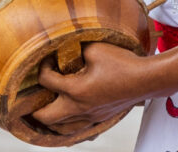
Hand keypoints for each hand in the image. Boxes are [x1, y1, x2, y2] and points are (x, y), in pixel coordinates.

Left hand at [32, 41, 148, 136]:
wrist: (147, 80)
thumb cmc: (124, 64)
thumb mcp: (95, 49)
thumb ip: (77, 49)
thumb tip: (67, 48)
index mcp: (76, 90)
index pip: (46, 81)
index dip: (42, 68)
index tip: (48, 61)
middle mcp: (80, 107)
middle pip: (46, 117)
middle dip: (34, 108)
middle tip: (29, 100)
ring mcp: (90, 116)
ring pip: (62, 129)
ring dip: (50, 121)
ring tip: (44, 111)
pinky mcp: (100, 118)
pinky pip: (79, 130)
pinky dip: (68, 126)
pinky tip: (66, 119)